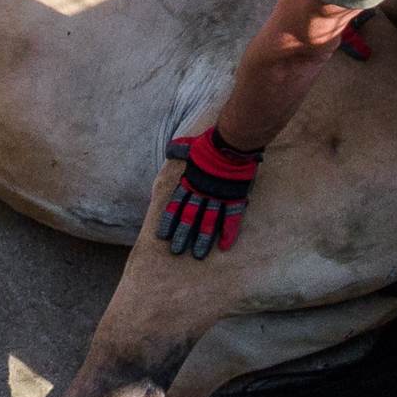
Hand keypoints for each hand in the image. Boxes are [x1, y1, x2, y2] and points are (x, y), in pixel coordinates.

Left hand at [158, 126, 263, 257]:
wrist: (232, 142)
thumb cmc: (211, 143)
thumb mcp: (191, 145)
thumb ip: (180, 149)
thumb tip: (170, 149)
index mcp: (190, 181)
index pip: (176, 205)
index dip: (169, 221)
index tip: (163, 236)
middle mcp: (201, 192)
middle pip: (189, 217)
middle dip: (182, 235)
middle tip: (177, 251)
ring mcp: (218, 197)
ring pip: (208, 222)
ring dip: (202, 239)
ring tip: (198, 254)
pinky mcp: (234, 198)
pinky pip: (231, 219)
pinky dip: (228, 233)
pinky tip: (224, 246)